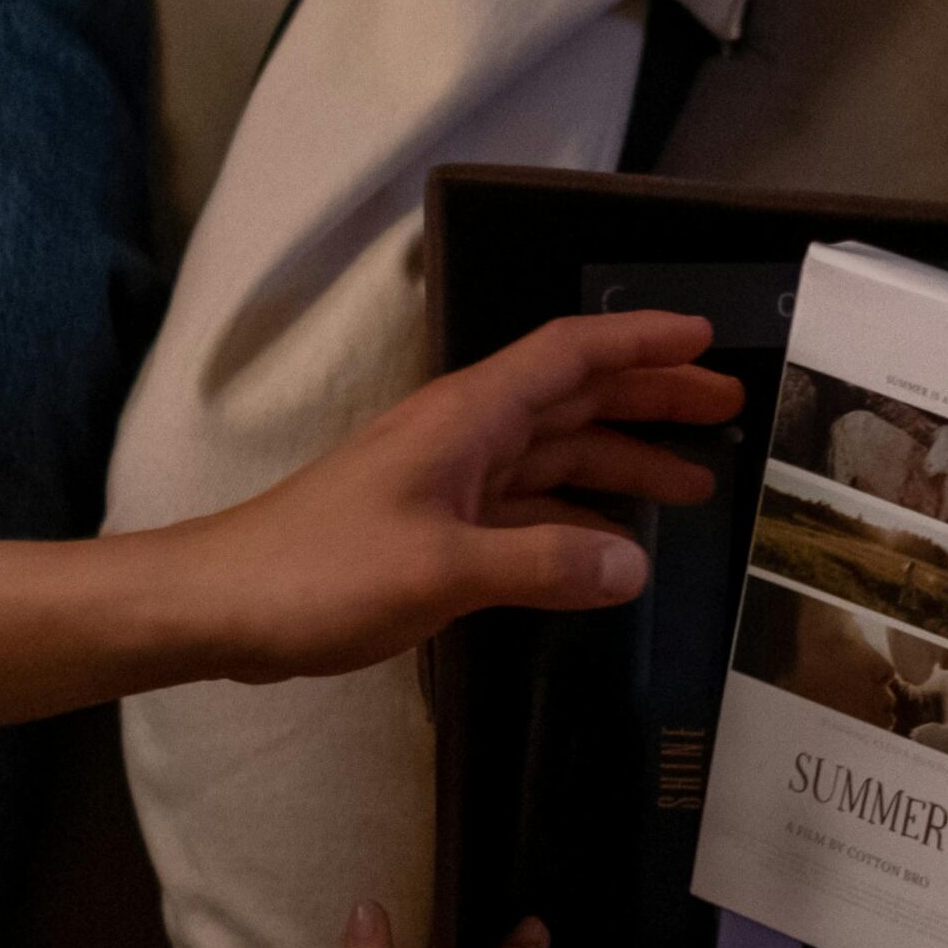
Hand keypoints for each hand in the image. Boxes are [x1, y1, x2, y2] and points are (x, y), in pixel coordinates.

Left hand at [178, 310, 742, 681]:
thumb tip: (636, 564)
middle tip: (729, 410)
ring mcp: (449, 481)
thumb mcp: (441, 569)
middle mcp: (466, 436)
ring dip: (624, 461)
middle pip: (575, 398)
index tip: (706, 341)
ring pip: (557, 454)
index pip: (571, 355)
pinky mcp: (435, 528)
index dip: (640, 343)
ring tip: (697, 483)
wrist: (218, 606)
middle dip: (651, 398)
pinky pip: (530, 506)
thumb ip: (544, 564)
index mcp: (468, 418)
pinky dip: (580, 515)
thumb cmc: (318, 572)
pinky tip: (618, 544)